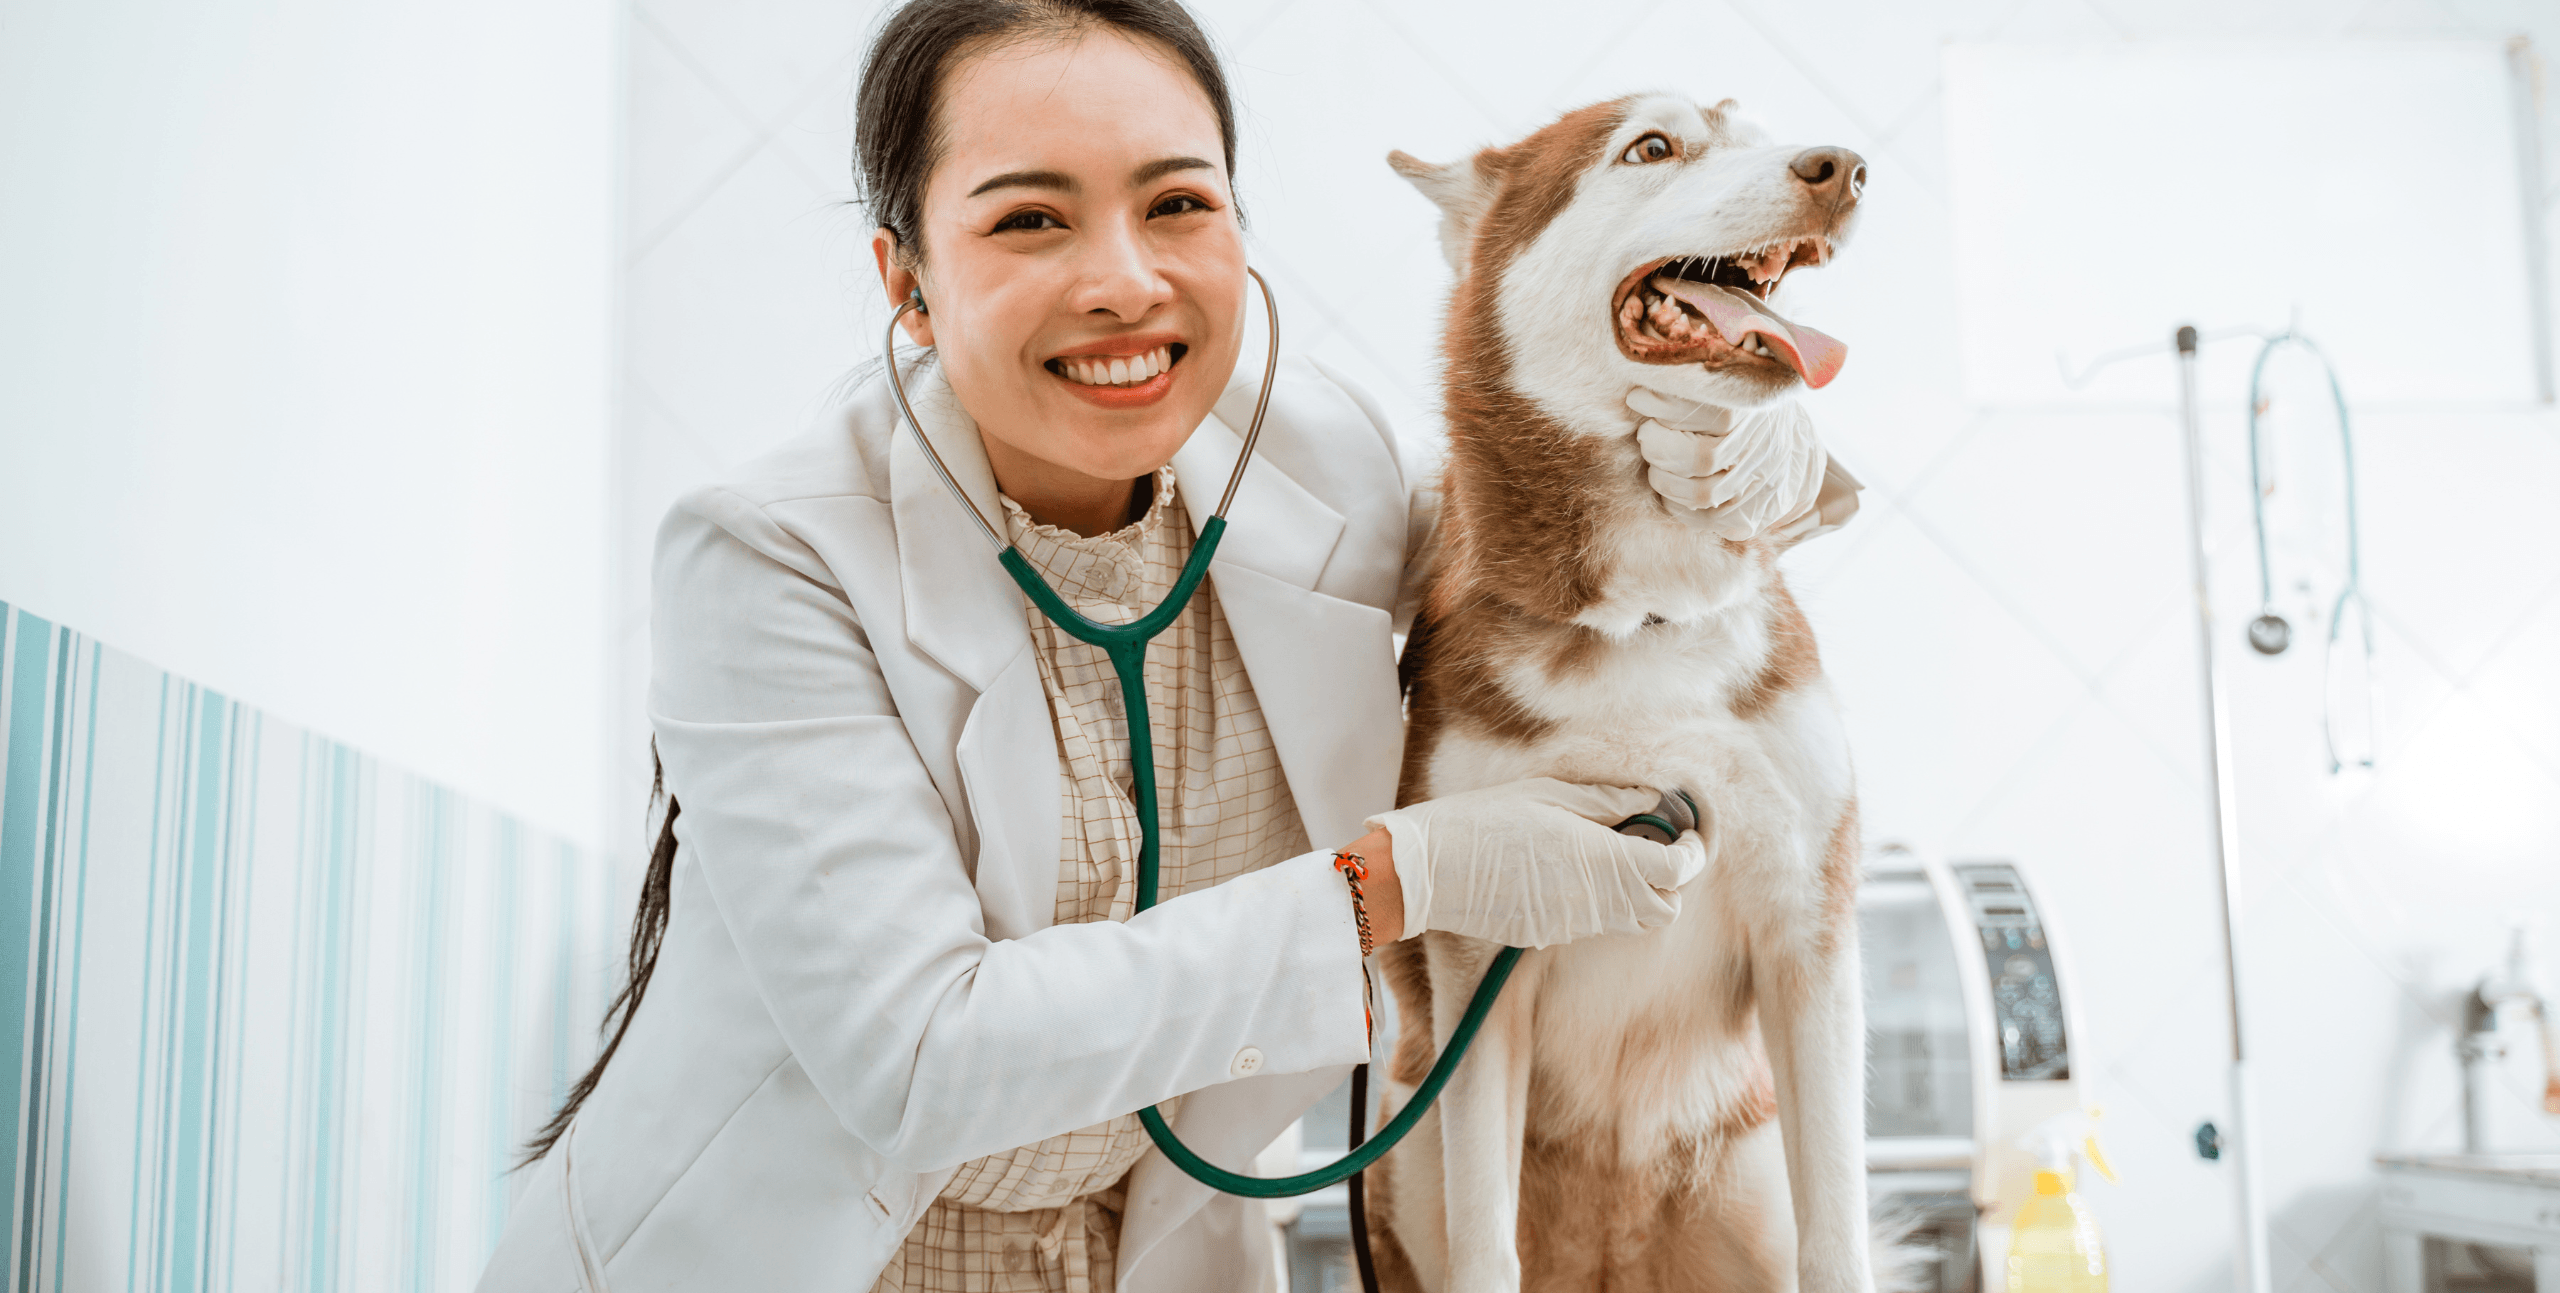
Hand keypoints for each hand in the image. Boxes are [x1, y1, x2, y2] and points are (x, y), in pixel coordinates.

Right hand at [1360, 779, 1714, 947]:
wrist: (1430, 870)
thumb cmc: (1486, 820)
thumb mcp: (1550, 795)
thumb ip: (1608, 802)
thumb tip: (1651, 800)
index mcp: (1606, 860)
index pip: (1679, 870)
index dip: (1692, 852)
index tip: (1683, 832)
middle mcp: (1599, 901)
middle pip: (1666, 908)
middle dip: (1670, 881)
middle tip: (1650, 846)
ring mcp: (1575, 924)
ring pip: (1633, 922)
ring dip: (1638, 895)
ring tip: (1610, 858)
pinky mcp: (1551, 935)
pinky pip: (1594, 925)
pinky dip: (1600, 904)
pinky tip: (1570, 874)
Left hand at [1631, 387, 1828, 540]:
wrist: (1787, 441)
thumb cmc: (1741, 401)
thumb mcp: (1731, 374)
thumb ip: (1699, 371)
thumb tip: (1648, 363)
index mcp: (1757, 408)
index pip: (1711, 411)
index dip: (1663, 404)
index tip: (1637, 397)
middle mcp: (1763, 448)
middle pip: (1700, 458)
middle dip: (1658, 447)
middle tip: (1646, 434)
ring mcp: (1759, 485)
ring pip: (1700, 495)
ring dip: (1663, 480)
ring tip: (1656, 462)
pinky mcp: (1751, 514)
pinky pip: (1706, 521)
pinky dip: (1677, 506)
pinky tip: (1670, 487)